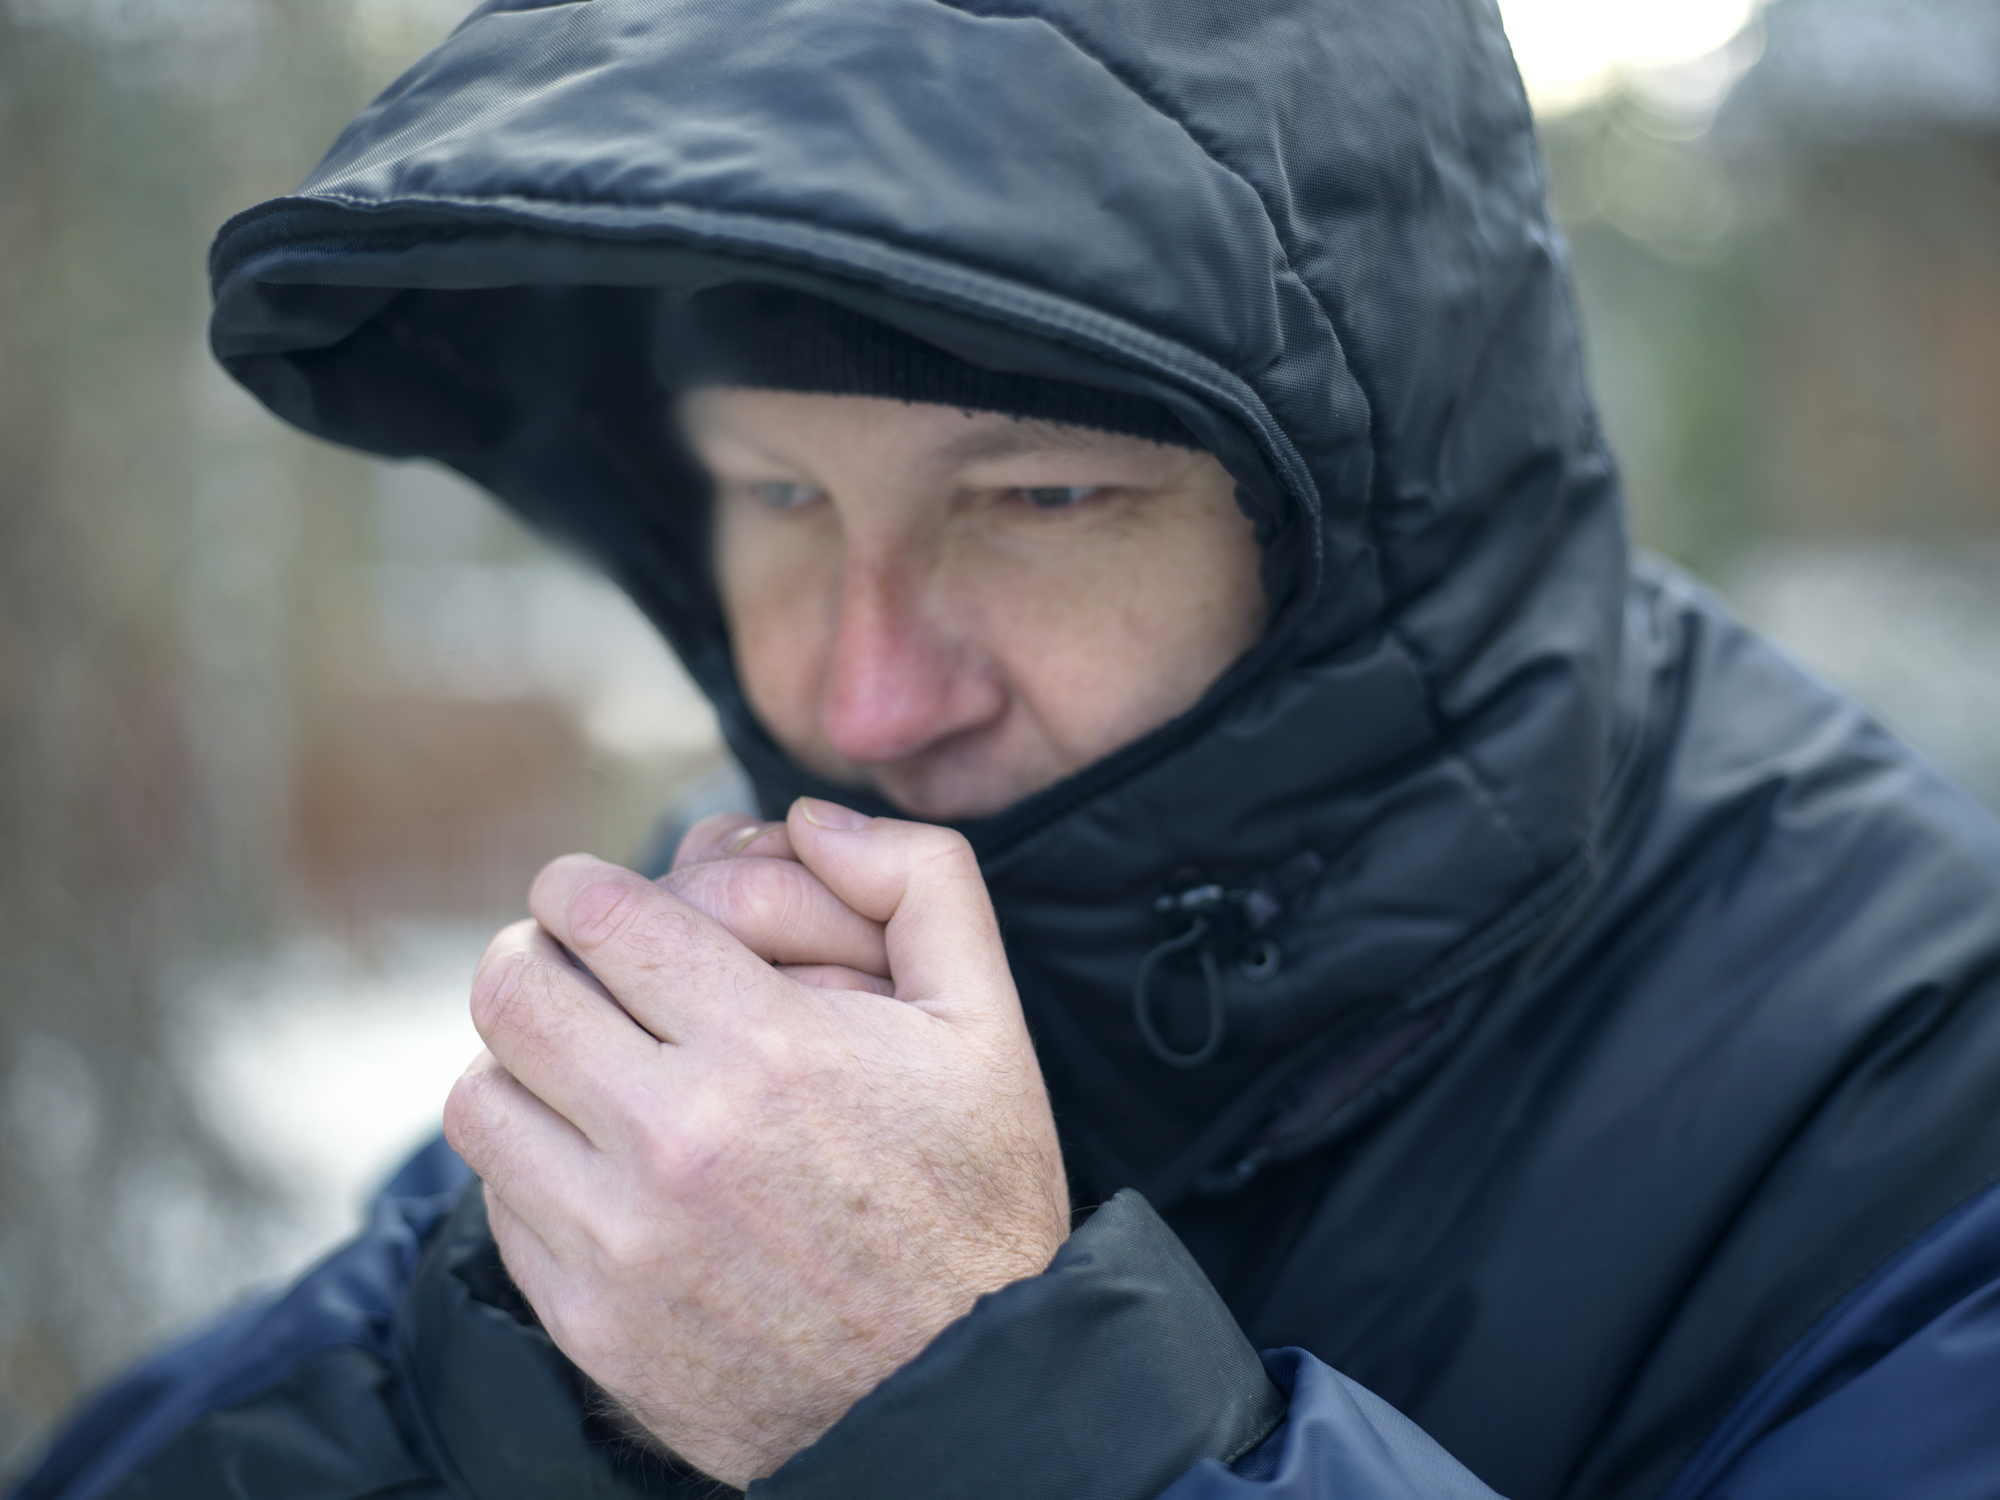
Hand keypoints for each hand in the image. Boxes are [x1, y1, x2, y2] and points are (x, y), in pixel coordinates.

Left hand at [443, 798, 1069, 1487]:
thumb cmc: (974, 1200)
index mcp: (766, 1048)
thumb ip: (921, 881)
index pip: (594, 912)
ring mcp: (620, 1239)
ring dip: (518, 1060)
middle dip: (532, 952)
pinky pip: (501, 1200)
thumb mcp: (989, 1023)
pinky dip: (530, 1161)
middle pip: (513, 989)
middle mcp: (675, 1138)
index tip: (592, 898)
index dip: (579, 885)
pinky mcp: (590, 1320)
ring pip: (480, 1094)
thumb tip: (814, 815)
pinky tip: (596, 1159)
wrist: (961, 1394)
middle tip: (567, 964)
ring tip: (574, 1061)